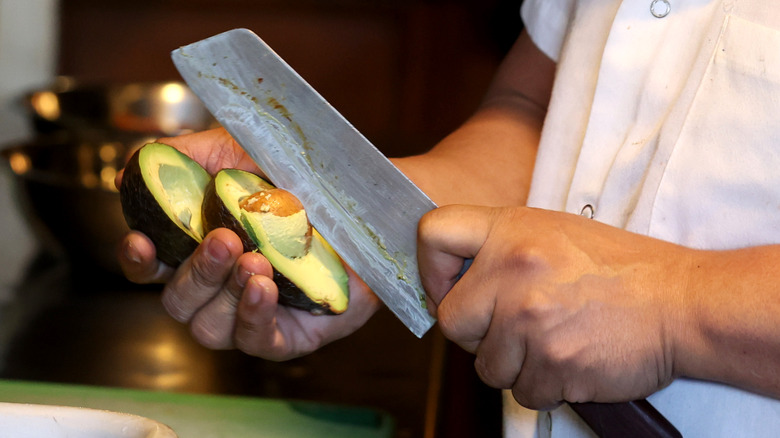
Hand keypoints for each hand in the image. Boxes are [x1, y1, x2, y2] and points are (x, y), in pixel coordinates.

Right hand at [116, 128, 380, 359]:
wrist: (365, 195)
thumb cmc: (298, 175)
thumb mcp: (237, 151)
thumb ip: (183, 157)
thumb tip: (130, 169)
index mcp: (201, 250)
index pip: (153, 269)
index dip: (139, 261)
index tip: (142, 242)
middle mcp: (223, 287)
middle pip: (179, 302)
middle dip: (195, 274)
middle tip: (225, 240)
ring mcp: (256, 314)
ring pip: (211, 328)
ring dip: (225, 294)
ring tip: (255, 260)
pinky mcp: (294, 334)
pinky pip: (260, 342)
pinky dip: (254, 317)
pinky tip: (264, 287)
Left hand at [417, 205, 693, 408]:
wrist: (681, 303)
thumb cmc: (620, 268)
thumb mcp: (554, 232)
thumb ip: (502, 249)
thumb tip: (456, 279)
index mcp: (511, 230)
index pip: (433, 233)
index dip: (431, 267)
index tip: (447, 286)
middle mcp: (512, 273)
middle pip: (450, 320)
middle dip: (476, 333)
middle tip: (513, 326)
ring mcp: (530, 322)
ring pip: (486, 366)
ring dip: (515, 363)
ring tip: (553, 340)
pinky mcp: (551, 365)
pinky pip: (523, 392)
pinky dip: (544, 385)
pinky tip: (570, 359)